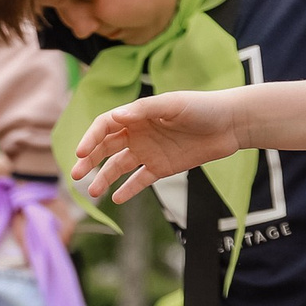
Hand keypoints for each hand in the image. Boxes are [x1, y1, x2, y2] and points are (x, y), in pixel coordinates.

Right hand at [71, 92, 240, 203]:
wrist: (230, 124)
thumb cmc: (202, 108)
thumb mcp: (173, 105)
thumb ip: (145, 110)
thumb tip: (116, 117)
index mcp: (137, 115)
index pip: (105, 126)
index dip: (90, 139)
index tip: (81, 154)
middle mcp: (138, 133)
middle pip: (106, 147)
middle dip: (89, 161)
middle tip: (76, 175)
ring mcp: (149, 151)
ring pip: (118, 166)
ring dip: (104, 178)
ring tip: (93, 193)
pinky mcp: (162, 167)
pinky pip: (140, 180)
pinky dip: (128, 190)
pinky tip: (116, 200)